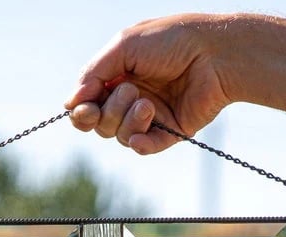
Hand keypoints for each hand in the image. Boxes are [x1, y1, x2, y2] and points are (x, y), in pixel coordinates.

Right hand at [64, 14, 235, 153]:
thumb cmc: (172, 41)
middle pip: (101, 124)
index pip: (88, 104)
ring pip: (121, 136)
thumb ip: (95, 72)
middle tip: (129, 91)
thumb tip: (70, 102)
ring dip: (128, 121)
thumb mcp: (125, 45)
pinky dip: (141, 142)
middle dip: (108, 113)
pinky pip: (145, 147)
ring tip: (148, 103)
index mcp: (118, 76)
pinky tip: (146, 129)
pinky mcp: (170, 132)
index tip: (84, 109)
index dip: (81, 111)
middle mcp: (131, 98)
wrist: (215, 54)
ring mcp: (150, 117)